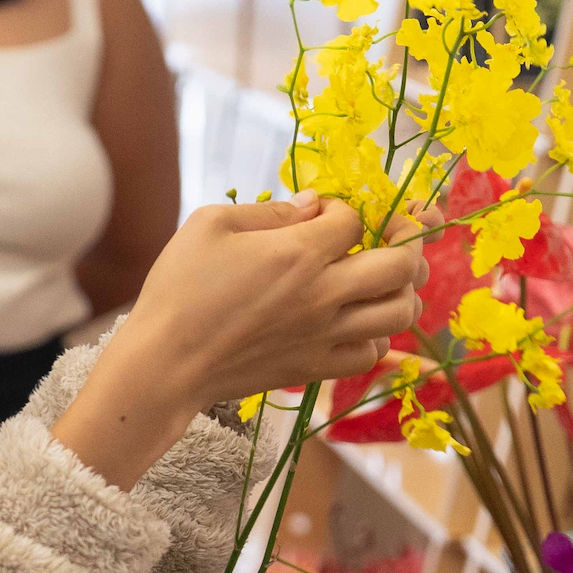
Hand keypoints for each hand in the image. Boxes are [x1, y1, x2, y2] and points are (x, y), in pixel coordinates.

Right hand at [120, 193, 424, 406]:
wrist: (164, 364)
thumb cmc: (178, 288)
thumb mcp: (210, 225)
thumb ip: (268, 210)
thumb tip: (313, 204)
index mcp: (297, 254)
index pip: (355, 220)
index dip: (347, 208)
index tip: (326, 213)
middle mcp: (322, 296)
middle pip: (402, 266)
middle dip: (407, 241)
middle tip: (394, 234)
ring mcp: (324, 336)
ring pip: (400, 313)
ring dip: (403, 289)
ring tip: (386, 277)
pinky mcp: (315, 368)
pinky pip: (372, 352)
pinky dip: (377, 333)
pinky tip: (358, 319)